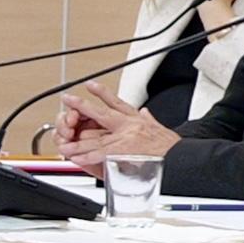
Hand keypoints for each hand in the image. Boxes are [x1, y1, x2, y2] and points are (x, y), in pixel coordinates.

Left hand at [51, 84, 172, 159]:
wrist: (180, 157)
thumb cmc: (172, 147)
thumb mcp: (161, 128)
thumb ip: (149, 119)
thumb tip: (145, 112)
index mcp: (136, 120)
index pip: (116, 102)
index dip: (102, 93)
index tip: (90, 85)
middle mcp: (128, 126)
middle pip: (101, 113)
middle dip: (82, 107)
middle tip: (68, 100)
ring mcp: (124, 139)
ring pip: (95, 138)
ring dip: (77, 142)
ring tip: (63, 142)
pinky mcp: (123, 152)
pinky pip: (100, 154)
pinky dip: (87, 156)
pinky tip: (76, 157)